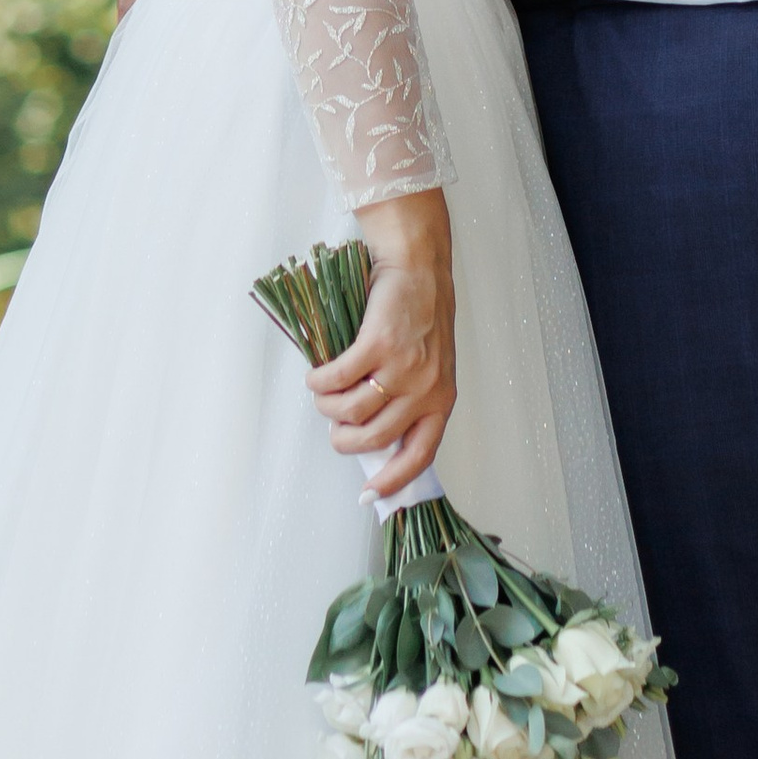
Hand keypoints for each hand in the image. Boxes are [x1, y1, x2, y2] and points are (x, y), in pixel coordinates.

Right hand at [307, 186, 455, 498]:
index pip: (419, 455)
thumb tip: (374, 437)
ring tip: (322, 396)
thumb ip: (411, 400)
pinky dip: (320, 381)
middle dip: (344, 441)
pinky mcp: (378, 343)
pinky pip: (338, 377)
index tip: (368, 495)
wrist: (419, 263)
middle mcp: (425, 388)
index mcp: (441, 399)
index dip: (392, 481)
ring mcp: (402, 367)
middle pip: (374, 438)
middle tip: (335, 430)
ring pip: (351, 410)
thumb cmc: (422, 312)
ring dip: (327, 409)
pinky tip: (316, 376)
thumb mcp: (432, 365)